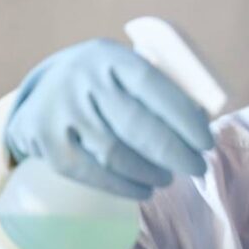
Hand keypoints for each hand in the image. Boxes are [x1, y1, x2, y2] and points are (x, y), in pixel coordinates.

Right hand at [5, 38, 213, 199]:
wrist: (42, 90)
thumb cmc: (106, 83)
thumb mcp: (127, 70)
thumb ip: (161, 87)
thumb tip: (203, 120)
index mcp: (111, 57)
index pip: (154, 86)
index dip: (184, 118)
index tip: (206, 142)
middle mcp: (83, 79)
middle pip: (137, 125)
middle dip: (175, 153)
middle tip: (197, 167)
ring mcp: (61, 109)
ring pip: (115, 153)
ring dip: (151, 173)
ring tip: (169, 178)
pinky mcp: (45, 139)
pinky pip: (90, 172)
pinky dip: (123, 187)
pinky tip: (143, 191)